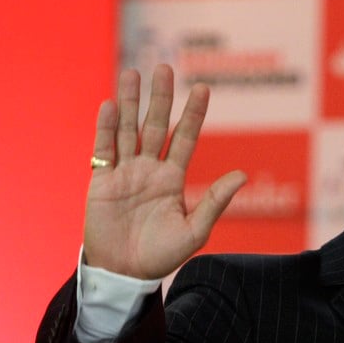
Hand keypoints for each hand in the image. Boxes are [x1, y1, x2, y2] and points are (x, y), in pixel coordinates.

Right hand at [83, 64, 246, 278]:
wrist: (126, 274)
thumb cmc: (162, 256)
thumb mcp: (195, 230)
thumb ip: (216, 201)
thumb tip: (243, 175)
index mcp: (174, 178)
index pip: (185, 138)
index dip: (193, 114)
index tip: (203, 88)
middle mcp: (150, 169)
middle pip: (156, 125)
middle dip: (161, 97)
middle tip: (165, 68)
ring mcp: (124, 172)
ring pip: (128, 129)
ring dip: (130, 102)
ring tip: (133, 72)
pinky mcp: (101, 181)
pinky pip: (103, 149)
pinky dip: (106, 128)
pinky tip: (109, 106)